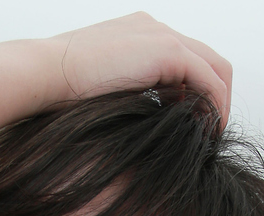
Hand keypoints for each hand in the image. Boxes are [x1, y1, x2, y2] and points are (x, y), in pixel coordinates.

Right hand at [48, 12, 231, 123]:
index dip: (196, 92)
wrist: (44, 73)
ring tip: (212, 137)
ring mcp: (163, 35)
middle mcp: (155, 28)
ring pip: (214, 67)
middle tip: (211, 132)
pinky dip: (215, 107)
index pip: (184, 58)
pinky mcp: (168, 51)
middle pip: (207, 59)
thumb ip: (127, 95)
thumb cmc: (58, 91)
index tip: (194, 124)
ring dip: (219, 103)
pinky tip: (208, 133)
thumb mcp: (100, 91)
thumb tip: (143, 122)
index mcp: (138, 34)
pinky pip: (209, 80)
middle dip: (215, 96)